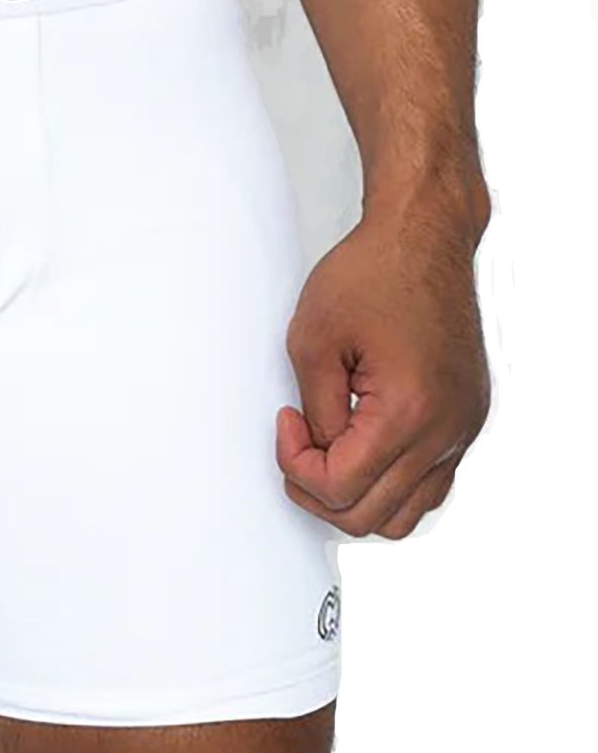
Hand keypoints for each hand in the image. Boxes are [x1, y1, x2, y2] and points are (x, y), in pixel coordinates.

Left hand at [276, 186, 490, 539]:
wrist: (424, 235)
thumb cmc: (374, 272)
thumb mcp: (312, 343)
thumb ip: (314, 415)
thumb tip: (317, 455)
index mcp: (408, 411)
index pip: (340, 488)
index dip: (295, 466)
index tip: (286, 425)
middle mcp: (445, 429)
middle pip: (370, 516)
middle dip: (319, 491)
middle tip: (297, 449)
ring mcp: (461, 428)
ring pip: (403, 516)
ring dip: (357, 500)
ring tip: (328, 458)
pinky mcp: (466, 420)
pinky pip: (428, 486)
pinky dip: (390, 486)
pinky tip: (363, 452)